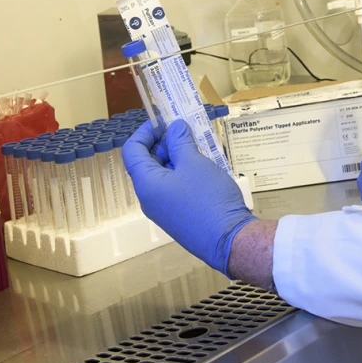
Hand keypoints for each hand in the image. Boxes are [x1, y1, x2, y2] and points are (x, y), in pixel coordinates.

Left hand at [123, 120, 254, 274]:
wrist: (229, 240)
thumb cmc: (208, 199)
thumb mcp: (194, 163)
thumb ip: (180, 142)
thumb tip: (174, 128)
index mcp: (146, 184)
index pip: (132, 151)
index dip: (145, 132)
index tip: (163, 122)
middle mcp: (149, 198)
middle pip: (147, 163)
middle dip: (164, 144)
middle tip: (187, 133)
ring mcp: (163, 210)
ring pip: (162, 176)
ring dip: (177, 159)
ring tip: (198, 150)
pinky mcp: (177, 216)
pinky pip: (173, 189)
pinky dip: (183, 174)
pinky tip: (203, 170)